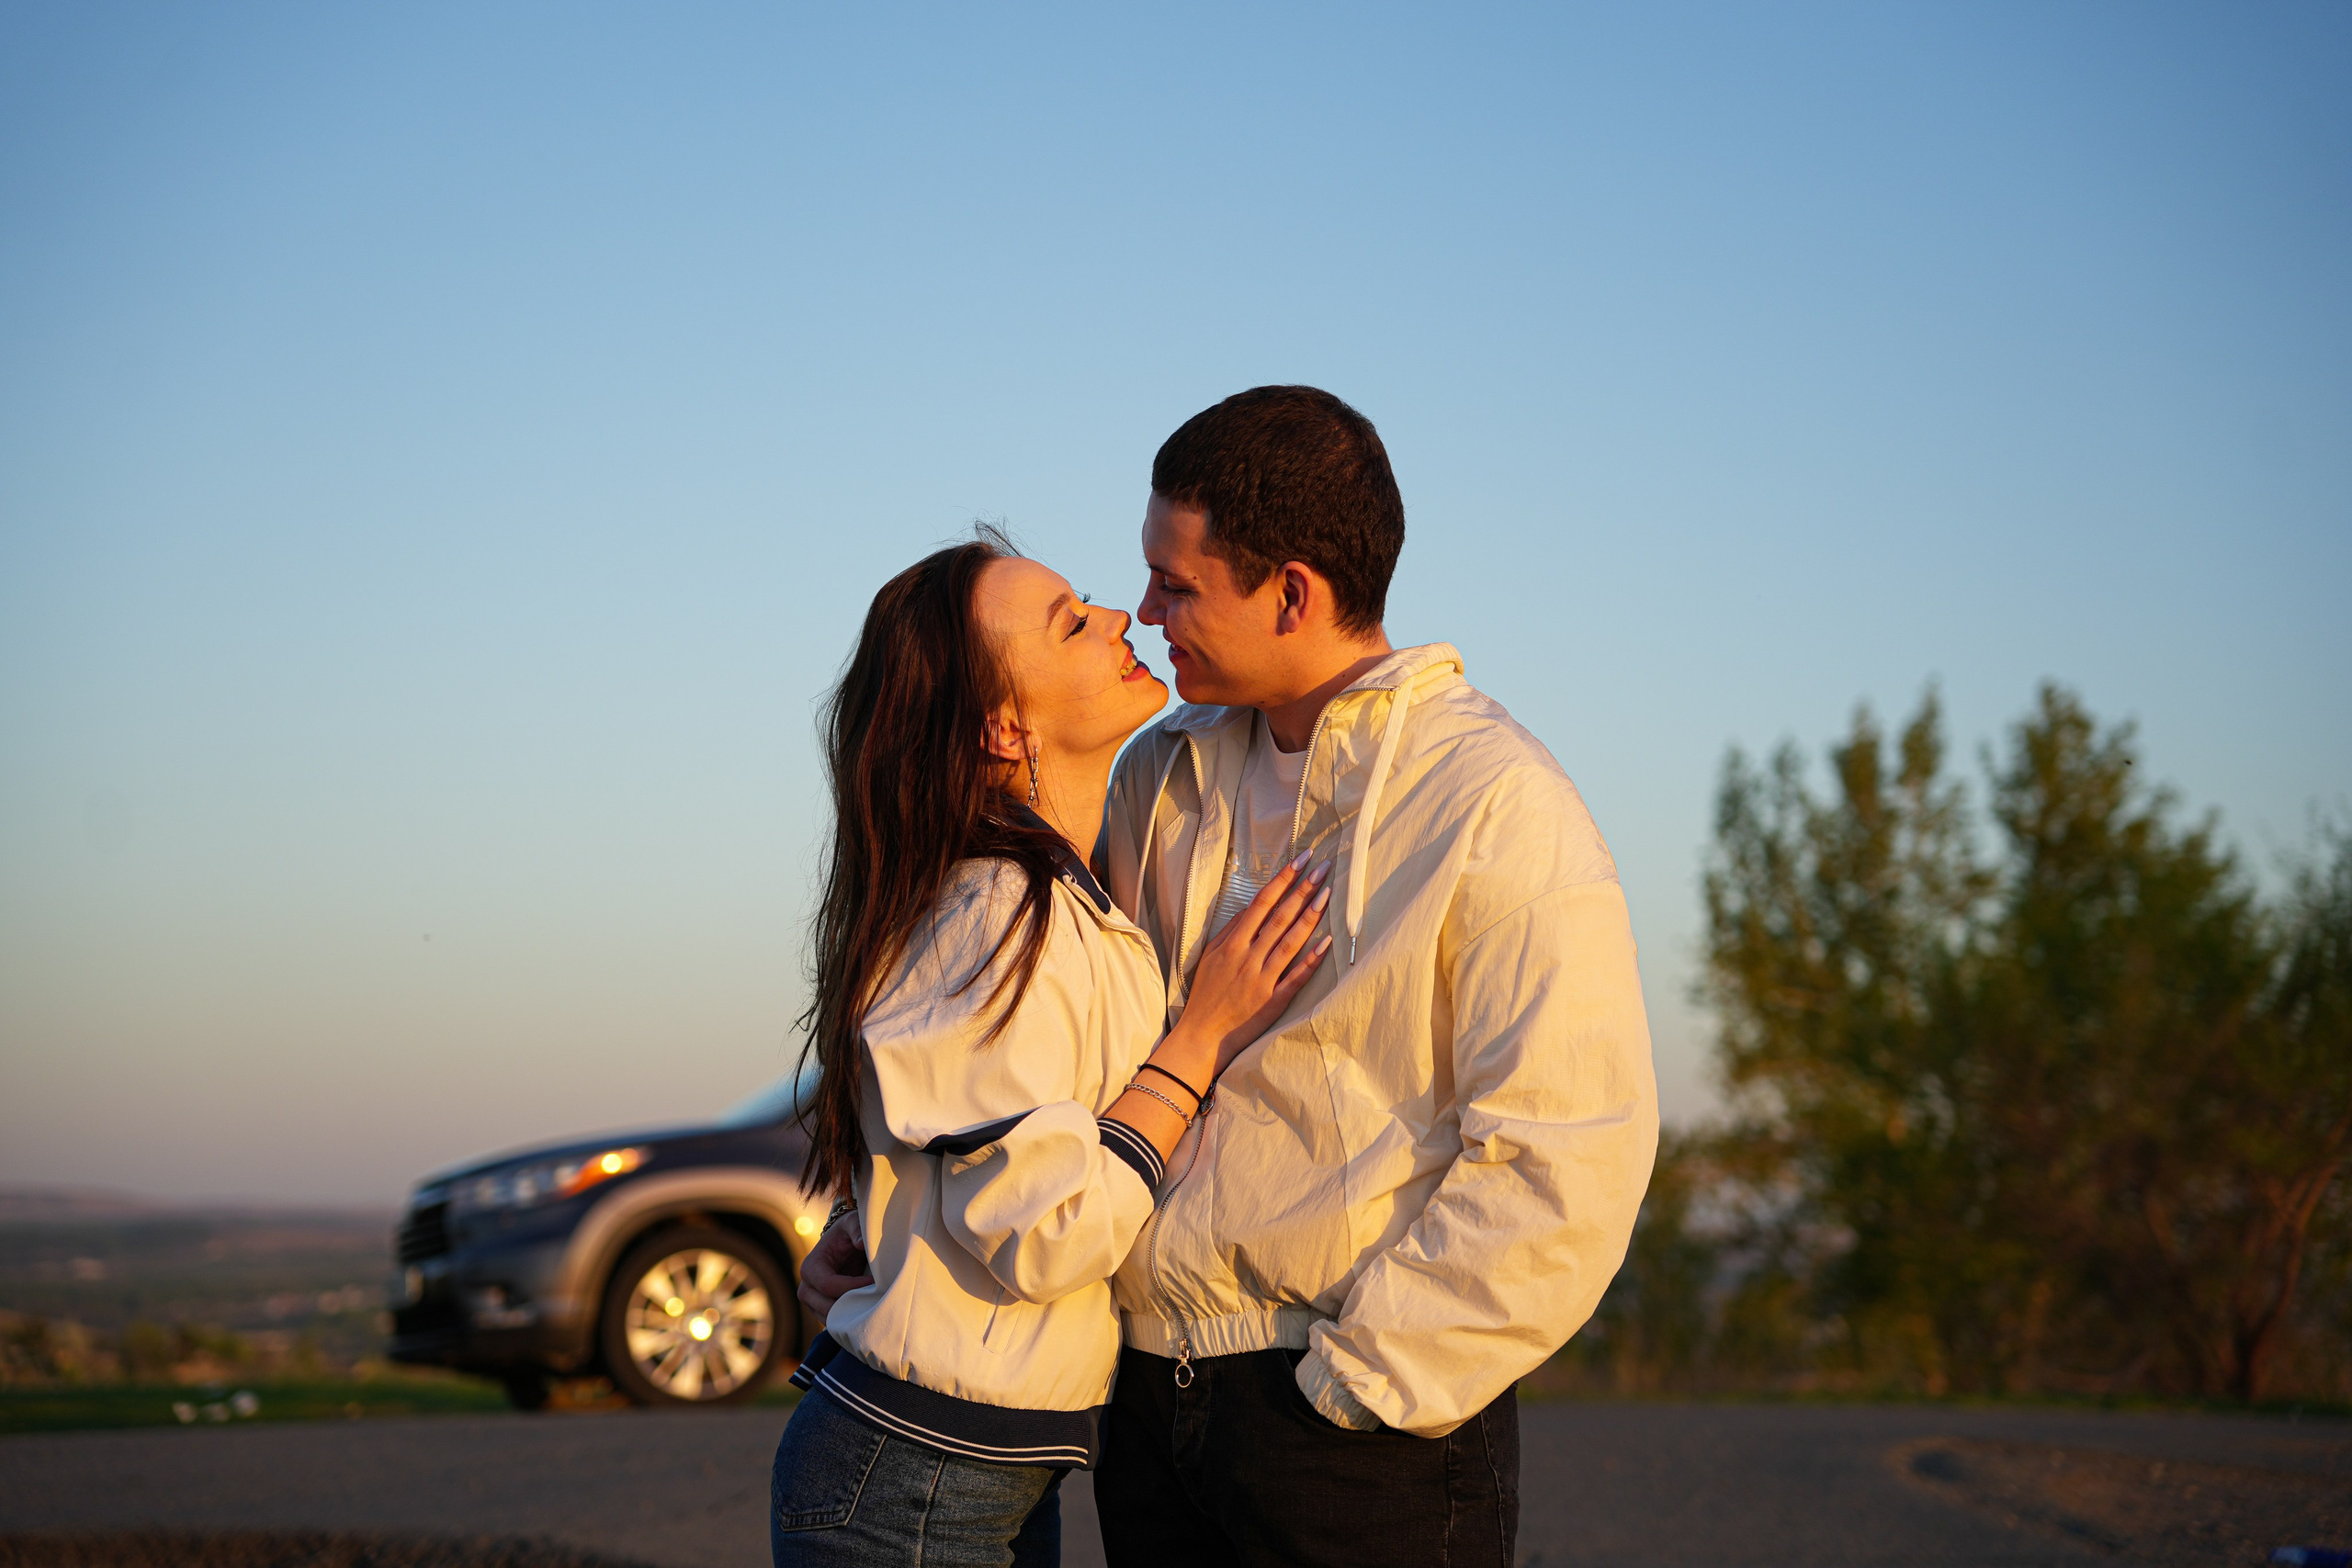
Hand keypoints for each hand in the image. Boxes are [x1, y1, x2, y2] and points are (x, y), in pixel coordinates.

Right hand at [796, 1211, 870, 1323]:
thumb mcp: (852, 1223)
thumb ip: (856, 1229)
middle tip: (875, 1297)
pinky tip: (867, 1311)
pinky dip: (850, 1320)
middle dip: (852, 1305)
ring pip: (831, 1319)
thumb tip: (861, 1243)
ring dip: (852, 1315)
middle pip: (827, 1308)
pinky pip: (835, 1323)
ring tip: (873, 1304)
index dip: (853, 1286)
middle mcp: (806, 1288)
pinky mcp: (822, 1312)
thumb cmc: (847, 1233)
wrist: (843, 1244)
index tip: (873, 1281)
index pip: (829, 1286)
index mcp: (810, 1267)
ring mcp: (812, 1304)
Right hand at [1179, 854, 1334, 1074]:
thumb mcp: (1210, 956)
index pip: (1261, 903)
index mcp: (1232, 944)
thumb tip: (1251, 907)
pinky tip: (1327, 942)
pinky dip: (1312, 959)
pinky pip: (1296, 977)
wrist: (1202, 1035)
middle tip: (1323, 868)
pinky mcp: (1273, 1001)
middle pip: (1280, 917)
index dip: (1282, 880)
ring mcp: (1262, 979)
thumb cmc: (1206, 993)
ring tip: (1327, 893)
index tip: (1300, 861)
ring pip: (1290, 942)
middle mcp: (1248, 957)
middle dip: (1302, 890)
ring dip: (1310, 916)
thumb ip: (1230, 930)